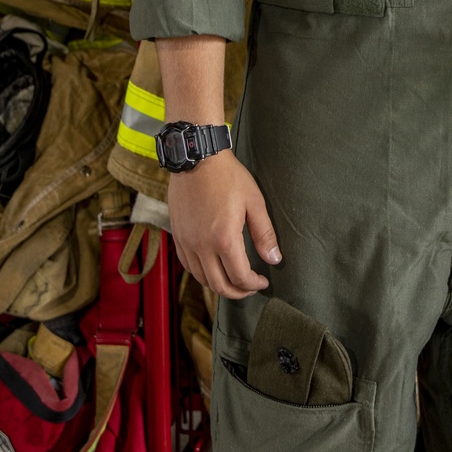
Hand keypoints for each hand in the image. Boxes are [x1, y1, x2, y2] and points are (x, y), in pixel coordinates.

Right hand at [168, 151, 281, 299]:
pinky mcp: (178, 236)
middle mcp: (202, 246)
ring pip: (202, 278)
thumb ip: (264, 234)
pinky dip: (202, 274)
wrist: (197, 159)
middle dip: (238, 292)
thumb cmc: (228, 177)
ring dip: (219, 285)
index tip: (263, 281)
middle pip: (219, 285)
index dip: (253, 285)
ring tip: (234, 280)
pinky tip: (212, 268)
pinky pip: (188, 265)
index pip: (240, 277)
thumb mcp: (254, 202)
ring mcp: (187, 242)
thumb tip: (274, 259)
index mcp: (224, 239)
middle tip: (250, 288)